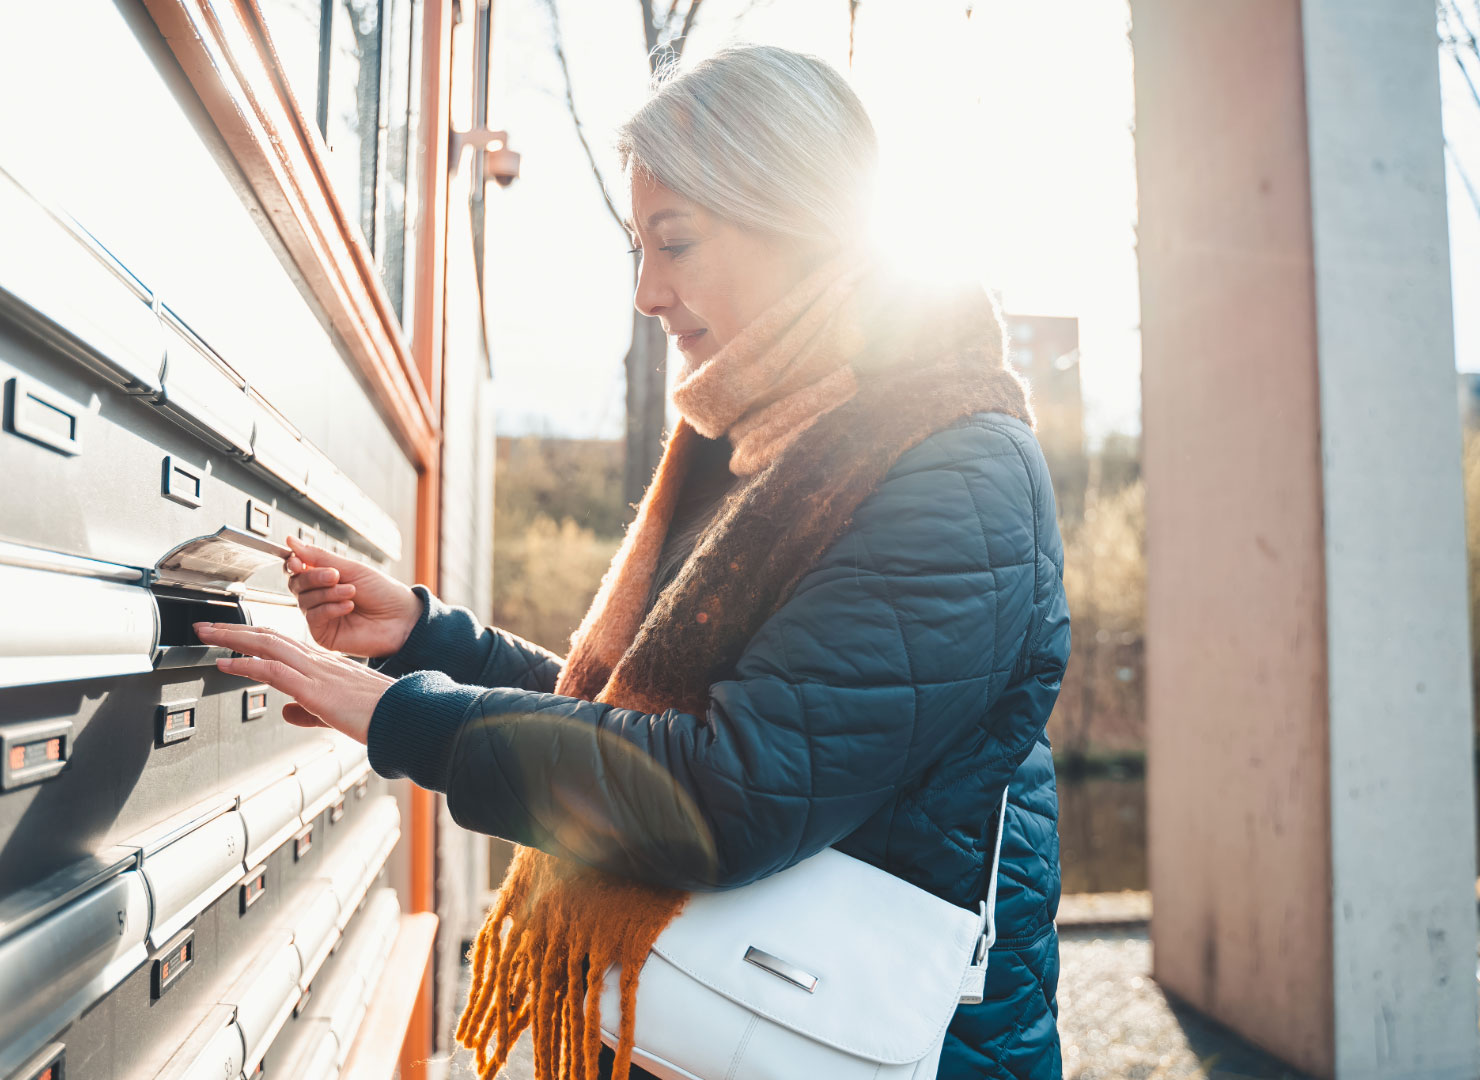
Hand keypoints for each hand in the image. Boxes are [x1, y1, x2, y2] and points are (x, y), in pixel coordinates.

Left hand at [194, 621, 393, 742]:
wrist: (407, 717)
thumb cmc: (382, 716)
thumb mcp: (339, 714)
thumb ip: (309, 711)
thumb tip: (285, 712)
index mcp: (326, 666)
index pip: (284, 643)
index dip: (255, 636)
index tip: (233, 634)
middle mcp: (319, 662)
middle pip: (270, 636)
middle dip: (235, 630)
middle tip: (207, 625)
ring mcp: (317, 673)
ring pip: (267, 645)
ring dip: (232, 638)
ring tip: (206, 634)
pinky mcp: (315, 689)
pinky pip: (274, 670)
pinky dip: (246, 664)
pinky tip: (225, 663)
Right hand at [283, 535, 421, 657]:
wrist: (402, 618)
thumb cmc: (382, 592)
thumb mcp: (352, 569)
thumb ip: (319, 557)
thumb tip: (291, 542)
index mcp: (324, 579)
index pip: (296, 569)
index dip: (293, 564)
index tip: (297, 562)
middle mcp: (319, 597)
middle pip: (296, 584)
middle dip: (314, 577)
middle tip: (336, 575)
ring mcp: (320, 616)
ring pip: (304, 600)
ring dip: (328, 593)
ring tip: (351, 592)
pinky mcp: (323, 634)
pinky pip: (313, 618)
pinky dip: (330, 609)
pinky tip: (349, 606)